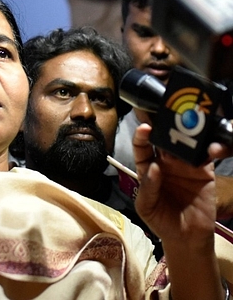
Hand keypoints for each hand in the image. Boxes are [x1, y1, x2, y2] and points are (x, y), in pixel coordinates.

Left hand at [133, 124, 215, 242]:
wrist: (186, 237)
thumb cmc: (160, 220)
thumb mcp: (146, 206)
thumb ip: (147, 187)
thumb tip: (154, 167)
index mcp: (148, 168)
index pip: (143, 147)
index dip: (142, 136)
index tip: (144, 127)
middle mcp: (165, 163)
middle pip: (164, 140)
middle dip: (165, 127)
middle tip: (168, 114)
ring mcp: (185, 166)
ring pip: (186, 144)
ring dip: (188, 135)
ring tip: (189, 127)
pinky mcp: (204, 172)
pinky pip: (206, 157)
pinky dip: (210, 150)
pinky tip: (210, 148)